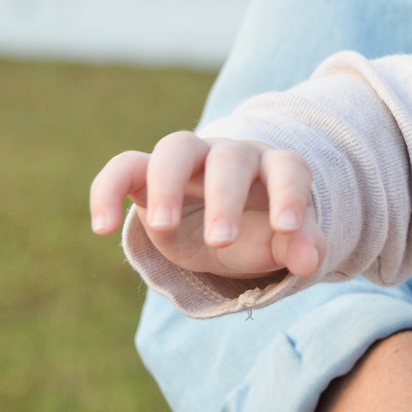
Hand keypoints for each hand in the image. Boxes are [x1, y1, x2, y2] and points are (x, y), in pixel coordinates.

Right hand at [89, 131, 323, 278]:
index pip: (288, 169)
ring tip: (163, 227)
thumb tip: (309, 263)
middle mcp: (232, 155)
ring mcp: (189, 159)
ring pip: (175, 148)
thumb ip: (303, 246)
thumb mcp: (284, 242)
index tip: (287, 229)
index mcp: (275, 168)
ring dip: (168, 184)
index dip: (289, 195)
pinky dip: (107, 190)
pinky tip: (101, 228)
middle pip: (229, 159)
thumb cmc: (262, 229)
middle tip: (220, 240)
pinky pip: (123, 167)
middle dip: (225, 198)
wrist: (227, 226)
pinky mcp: (147, 174)